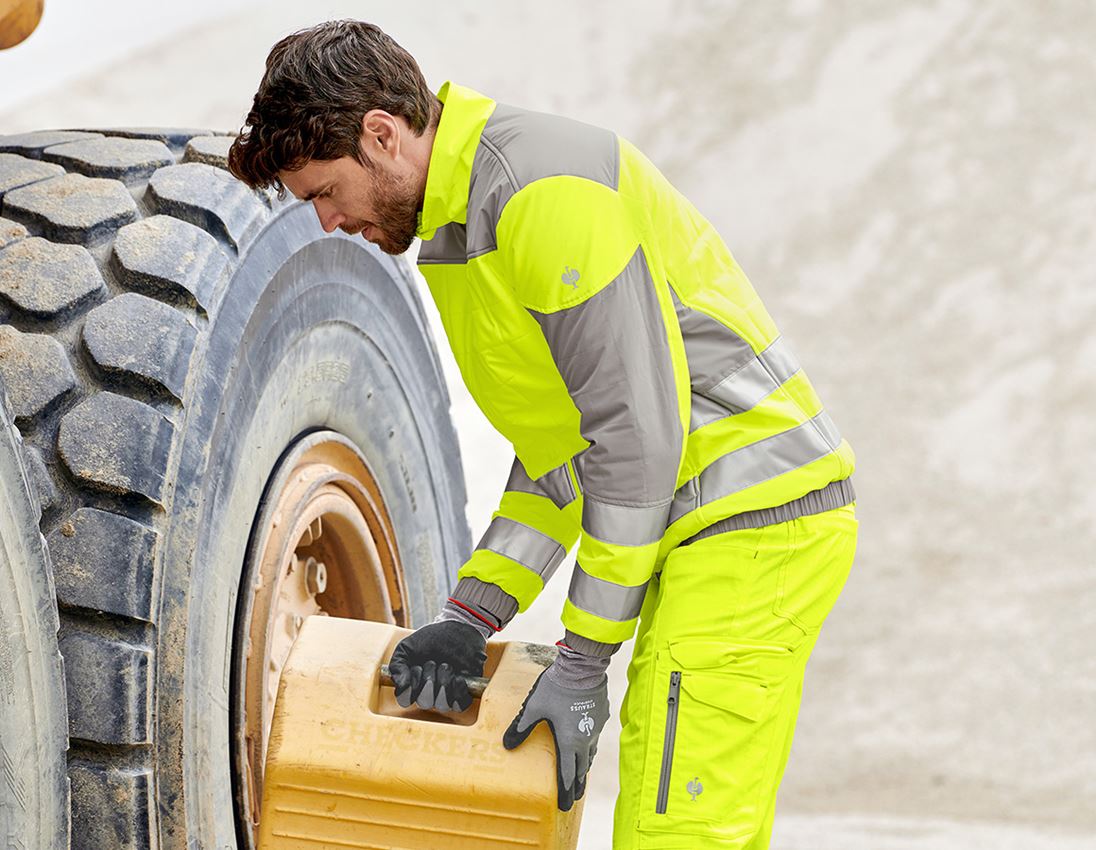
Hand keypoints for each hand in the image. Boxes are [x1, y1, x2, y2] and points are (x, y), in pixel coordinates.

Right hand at [387, 620, 485, 711]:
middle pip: (424, 702)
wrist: (457, 628)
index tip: (417, 667)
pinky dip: (459, 690)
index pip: (406, 699)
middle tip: (433, 662)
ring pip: (442, 704)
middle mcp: (428, 693)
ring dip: (444, 681)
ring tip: (446, 665)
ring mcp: (446, 694)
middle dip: (429, 679)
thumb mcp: (407, 647)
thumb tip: (401, 687)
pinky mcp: (463, 692)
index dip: (412, 684)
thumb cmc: (431, 639)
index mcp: (412, 685)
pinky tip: (459, 677)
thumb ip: (397, 665)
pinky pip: (460, 704)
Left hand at [502, 653, 610, 810]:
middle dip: (577, 784)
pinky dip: (590, 746)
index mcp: (569, 742)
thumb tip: (507, 745)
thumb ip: (520, 728)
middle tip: (575, 796)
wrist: (582, 667)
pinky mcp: (600, 714)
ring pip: (590, 753)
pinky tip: (587, 741)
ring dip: (585, 765)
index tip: (566, 806)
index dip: (566, 791)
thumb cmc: (556, 688)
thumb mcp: (533, 708)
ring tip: (581, 773)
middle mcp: (585, 739)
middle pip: (582, 768)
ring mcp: (595, 727)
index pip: (567, 774)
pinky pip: (595, 736)